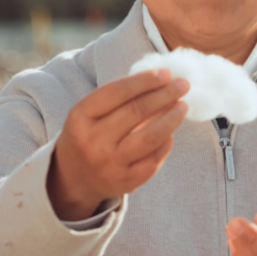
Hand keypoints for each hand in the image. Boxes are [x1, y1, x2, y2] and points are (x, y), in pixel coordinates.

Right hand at [47, 68, 188, 220]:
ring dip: (171, 118)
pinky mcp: (125, 182)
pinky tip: (170, 133)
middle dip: (164, 95)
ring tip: (182, 106)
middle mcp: (93, 140)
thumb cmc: (88, 135)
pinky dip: (166, 144)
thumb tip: (160, 81)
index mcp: (81, 117)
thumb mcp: (90, 113)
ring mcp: (109, 163)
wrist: (74, 177)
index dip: (145, 81)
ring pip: (149, 137)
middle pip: (136, 112)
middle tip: (183, 85)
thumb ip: (118, 98)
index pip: (118, 92)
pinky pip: (153, 160)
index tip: (166, 73)